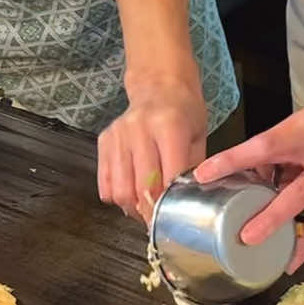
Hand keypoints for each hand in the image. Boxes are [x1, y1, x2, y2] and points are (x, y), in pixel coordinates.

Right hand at [97, 78, 206, 221]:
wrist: (159, 85)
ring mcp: (119, 134)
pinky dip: (116, 196)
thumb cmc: (184, 112)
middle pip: (141, 187)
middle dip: (150, 211)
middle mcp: (140, 129)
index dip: (171, 203)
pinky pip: (104, 182)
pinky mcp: (105, 139)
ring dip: (132, 207)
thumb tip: (190, 203)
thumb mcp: (198, 136)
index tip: (175, 216)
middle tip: (158, 218)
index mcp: (169, 126)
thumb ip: (194, 169)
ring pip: (119, 189)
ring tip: (143, 208)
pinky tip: (130, 192)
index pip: (169, 177)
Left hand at [195, 97, 303, 271]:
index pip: (263, 139)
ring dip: (271, 217)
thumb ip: (297, 149)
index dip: (233, 156)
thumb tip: (265, 175)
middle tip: (212, 195)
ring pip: (297, 194)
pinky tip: (291, 259)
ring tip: (249, 237)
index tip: (204, 172)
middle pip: (271, 155)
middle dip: (238, 174)